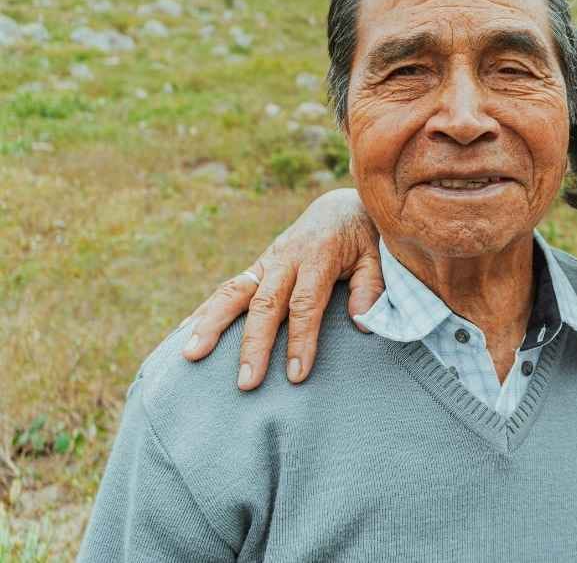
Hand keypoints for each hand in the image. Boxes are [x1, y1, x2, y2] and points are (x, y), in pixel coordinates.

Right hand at [179, 188, 384, 389]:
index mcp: (318, 255)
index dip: (300, 339)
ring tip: (191, 355)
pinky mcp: (257, 268)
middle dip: (253, 344)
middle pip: (264, 304)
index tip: (295, 374)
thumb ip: (372, 286)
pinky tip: (184, 335)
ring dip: (210, 324)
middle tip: (246, 382)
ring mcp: (266, 262)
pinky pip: (228, 289)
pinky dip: (204, 311)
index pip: (305, 303)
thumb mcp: (378, 255)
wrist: (341, 207)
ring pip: (233, 292)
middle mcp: (285, 258)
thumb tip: (362, 322)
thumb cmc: (365, 236)